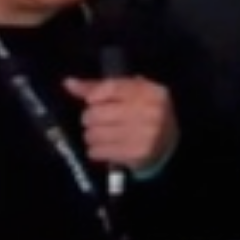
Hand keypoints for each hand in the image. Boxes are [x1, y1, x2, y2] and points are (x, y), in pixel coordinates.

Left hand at [63, 75, 179, 172]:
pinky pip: (98, 151)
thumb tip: (69, 83)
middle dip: (90, 117)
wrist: (170, 145)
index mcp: (149, 92)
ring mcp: (144, 135)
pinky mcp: (136, 155)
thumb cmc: (144, 113)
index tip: (91, 101)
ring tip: (101, 134)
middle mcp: (149, 113)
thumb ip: (99, 86)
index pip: (110, 87)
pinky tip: (105, 146)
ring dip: (91, 135)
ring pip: (94, 133)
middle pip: (96, 113)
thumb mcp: (129, 93)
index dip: (92, 95)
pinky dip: (96, 149)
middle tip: (97, 120)